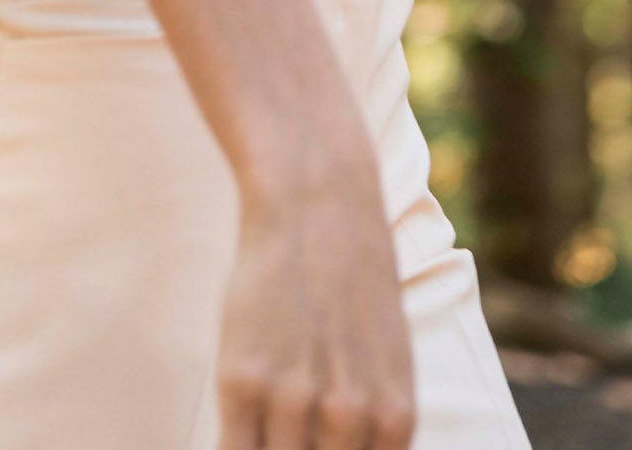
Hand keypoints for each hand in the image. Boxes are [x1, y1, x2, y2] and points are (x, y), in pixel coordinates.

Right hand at [216, 149, 415, 449]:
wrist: (316, 204)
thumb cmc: (351, 286)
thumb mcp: (388, 364)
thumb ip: (374, 425)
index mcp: (394, 419)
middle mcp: (349, 418)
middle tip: (292, 437)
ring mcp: (293, 400)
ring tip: (266, 429)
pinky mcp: (243, 380)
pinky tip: (237, 435)